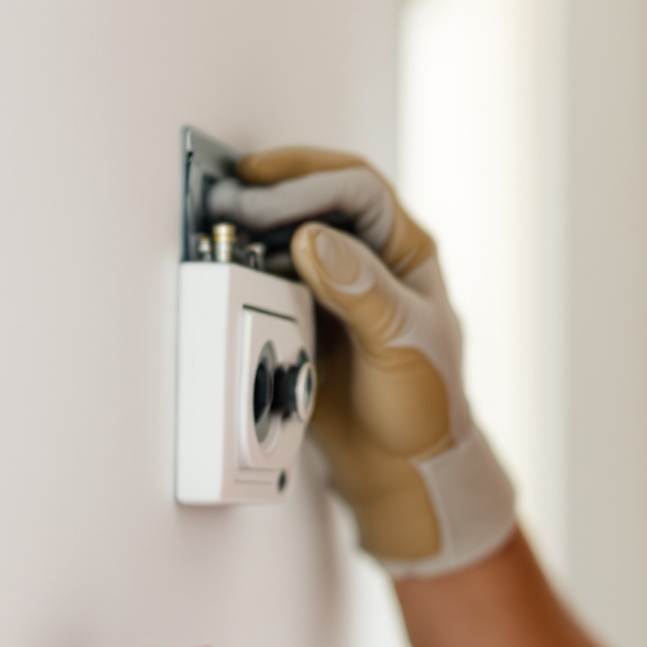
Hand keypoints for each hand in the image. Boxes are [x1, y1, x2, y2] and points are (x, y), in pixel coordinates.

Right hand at [207, 147, 516, 577]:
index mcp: (408, 252)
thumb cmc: (426, 407)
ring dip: (258, 225)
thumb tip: (314, 240)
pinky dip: (252, 263)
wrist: (404, 465)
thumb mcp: (403, 344)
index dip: (309, 181)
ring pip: (294, 231)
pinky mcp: (310, 311)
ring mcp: (339, 283)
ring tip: (220, 225)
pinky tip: (232, 264)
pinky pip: (276, 272)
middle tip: (228, 203)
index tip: (262, 194)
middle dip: (274, 193)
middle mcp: (375, 257)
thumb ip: (361, 291)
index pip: (359, 189)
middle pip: (321, 197)